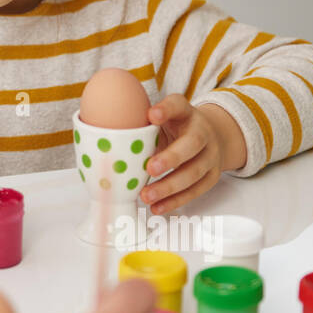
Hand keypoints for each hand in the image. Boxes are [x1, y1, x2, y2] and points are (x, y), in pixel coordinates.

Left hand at [139, 95, 242, 213]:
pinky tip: (157, 207)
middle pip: (192, 144)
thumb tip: (99, 134)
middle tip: (150, 168)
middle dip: (171, 158)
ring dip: (169, 187)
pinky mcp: (212, 176)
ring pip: (194, 172)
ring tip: (146, 195)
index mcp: (185, 112)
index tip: (152, 115)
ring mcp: (211, 155)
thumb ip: (141, 123)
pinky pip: (195, 191)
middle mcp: (202, 132)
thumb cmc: (175, 127)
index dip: (166, 109)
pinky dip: (175, 201)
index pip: (178, 105)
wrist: (211, 136)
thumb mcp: (162, 118)